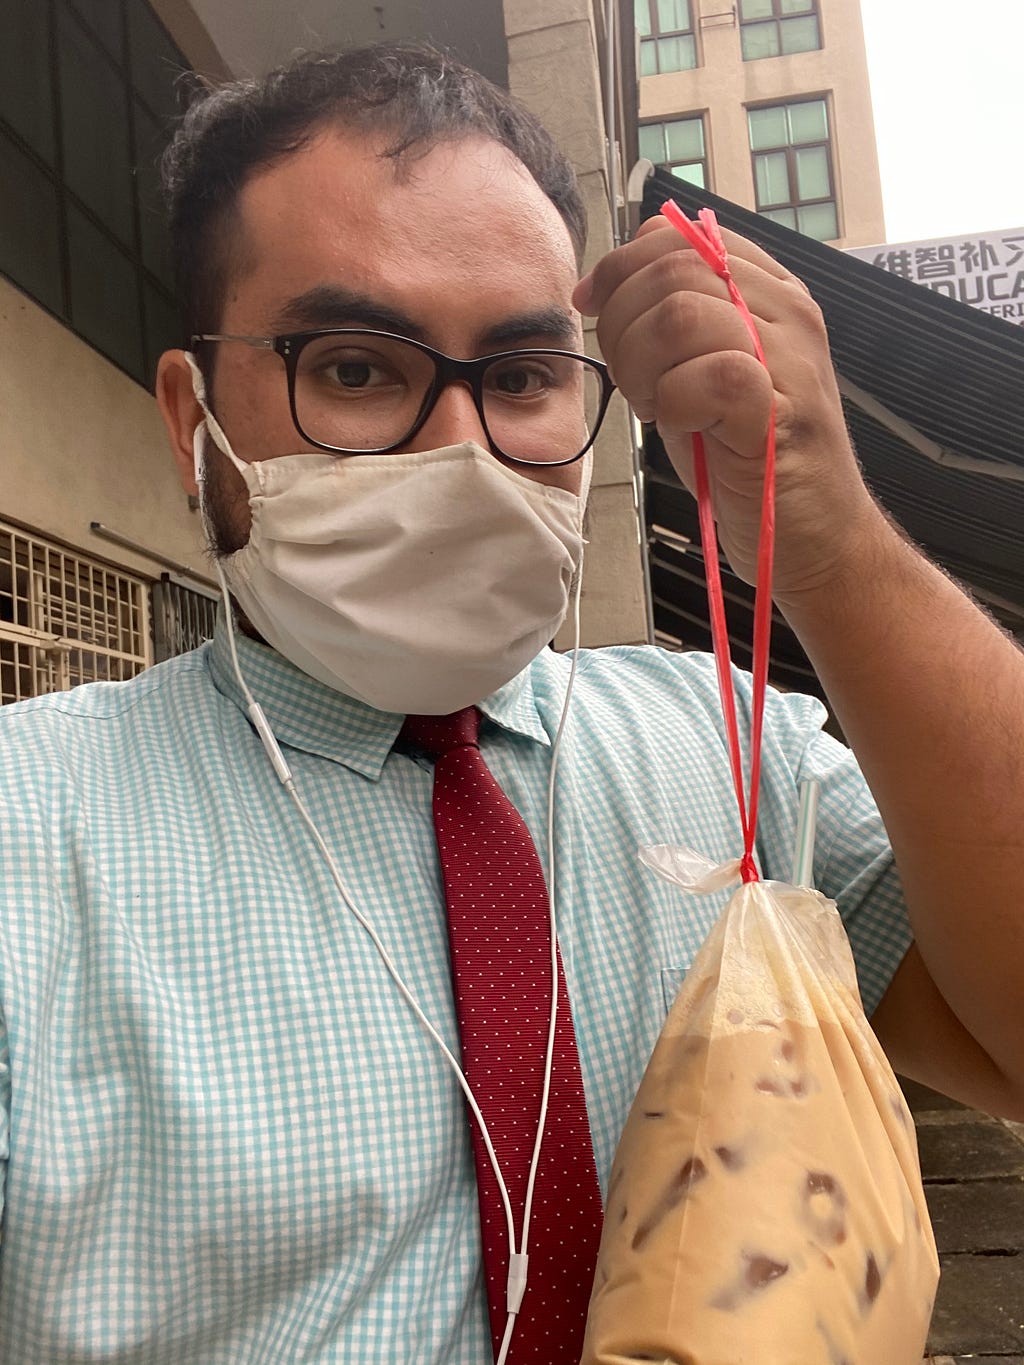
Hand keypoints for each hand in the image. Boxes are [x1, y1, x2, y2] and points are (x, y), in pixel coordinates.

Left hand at [573, 218, 884, 601]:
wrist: (813, 534)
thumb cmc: (750, 457)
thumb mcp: (700, 371)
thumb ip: (671, 317)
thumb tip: (612, 273)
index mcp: (768, 292)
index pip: (681, 236)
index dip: (623, 269)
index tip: (597, 309)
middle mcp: (786, 313)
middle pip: (672, 269)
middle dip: (623, 324)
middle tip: (633, 378)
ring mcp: (789, 360)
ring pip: (681, 315)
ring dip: (643, 365)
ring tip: (657, 404)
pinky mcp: (780, 413)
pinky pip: (707, 377)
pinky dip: (673, 404)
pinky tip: (683, 427)